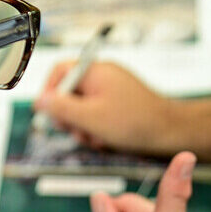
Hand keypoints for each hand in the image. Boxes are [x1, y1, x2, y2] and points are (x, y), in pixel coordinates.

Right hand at [35, 62, 176, 153]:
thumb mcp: (91, 117)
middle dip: (70, 117)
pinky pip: (97, 116)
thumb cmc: (136, 121)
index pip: (60, 71)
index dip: (49, 92)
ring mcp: (111, 91)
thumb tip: (40, 101)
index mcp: (95, 71)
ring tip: (98, 138)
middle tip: (79, 131)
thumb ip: (62, 108)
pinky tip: (108, 140)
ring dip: (85, 128)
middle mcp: (103, 76)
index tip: (49, 113)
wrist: (170, 131)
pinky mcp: (119, 105)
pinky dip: (98, 130)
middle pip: (69, 93)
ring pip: (82, 109)